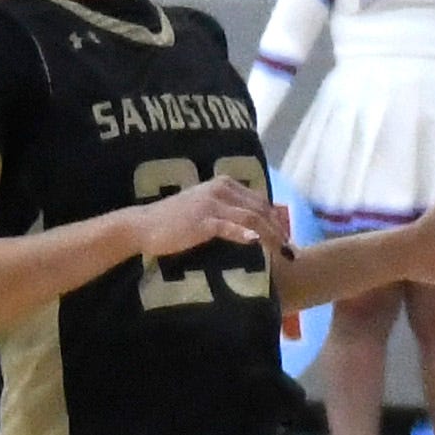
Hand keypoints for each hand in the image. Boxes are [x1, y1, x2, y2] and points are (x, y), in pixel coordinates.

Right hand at [125, 169, 271, 269]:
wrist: (145, 225)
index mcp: (224, 184)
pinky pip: (229, 227)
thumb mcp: (205, 208)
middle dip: (277, 229)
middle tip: (289, 248)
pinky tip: (255, 242)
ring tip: (281, 250)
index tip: (285, 236)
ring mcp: (212, 204)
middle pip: (260, 209)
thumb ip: (227, 210)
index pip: (259, 200)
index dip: (275, 218)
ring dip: (269, 235)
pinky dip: (244, 234)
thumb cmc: (175, 220)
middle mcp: (221, 189)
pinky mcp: (203, 221)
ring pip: (251, 218)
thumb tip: (253, 226)